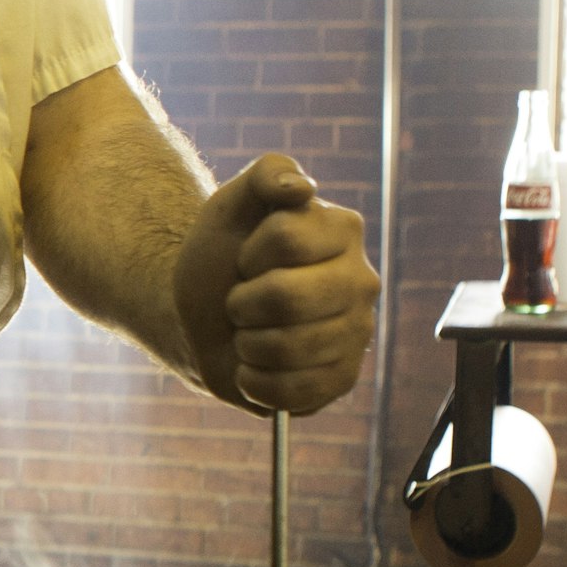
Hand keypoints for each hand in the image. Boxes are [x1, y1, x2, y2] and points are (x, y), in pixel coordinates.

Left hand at [172, 154, 377, 412]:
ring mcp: (357, 334)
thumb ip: (267, 174)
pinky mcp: (341, 380)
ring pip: (287, 348)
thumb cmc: (223, 255)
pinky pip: (293, 392)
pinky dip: (256, 382)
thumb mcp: (232, 203)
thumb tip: (302, 189)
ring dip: (246, 344)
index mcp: (343, 230)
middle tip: (240, 301)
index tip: (246, 258)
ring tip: (247, 333)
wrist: (205, 314)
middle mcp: (361, 281)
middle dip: (243, 302)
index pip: (285, 239)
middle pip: (285, 297)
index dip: (248, 253)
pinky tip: (254, 367)